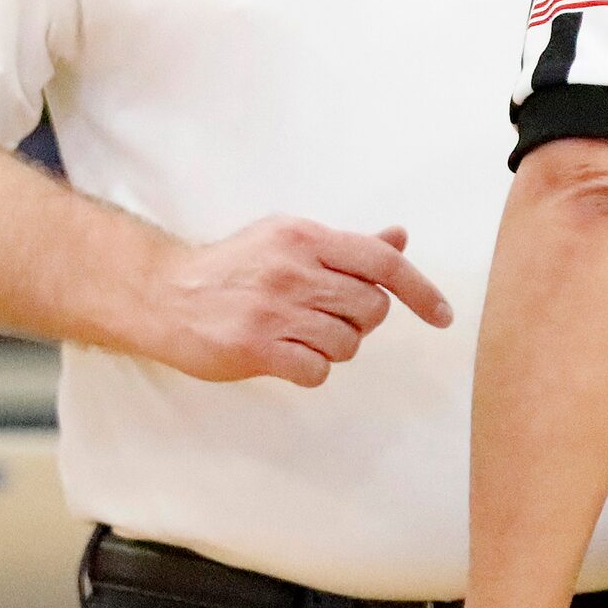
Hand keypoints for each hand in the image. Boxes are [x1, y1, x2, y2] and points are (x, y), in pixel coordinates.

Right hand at [147, 218, 451, 386]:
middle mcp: (292, 269)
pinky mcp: (255, 347)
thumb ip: (348, 246)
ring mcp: (273, 309)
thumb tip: (400, 237)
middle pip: (371, 308)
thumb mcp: (289, 240)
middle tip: (328, 317)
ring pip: (347, 343)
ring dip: (334, 346)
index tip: (443, 315)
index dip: (421, 290)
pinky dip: (311, 368)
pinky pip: (317, 370)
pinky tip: (287, 355)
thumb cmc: (234, 267)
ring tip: (300, 334)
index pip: (383, 262)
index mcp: (305, 236)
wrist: (164, 294)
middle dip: (361, 321)